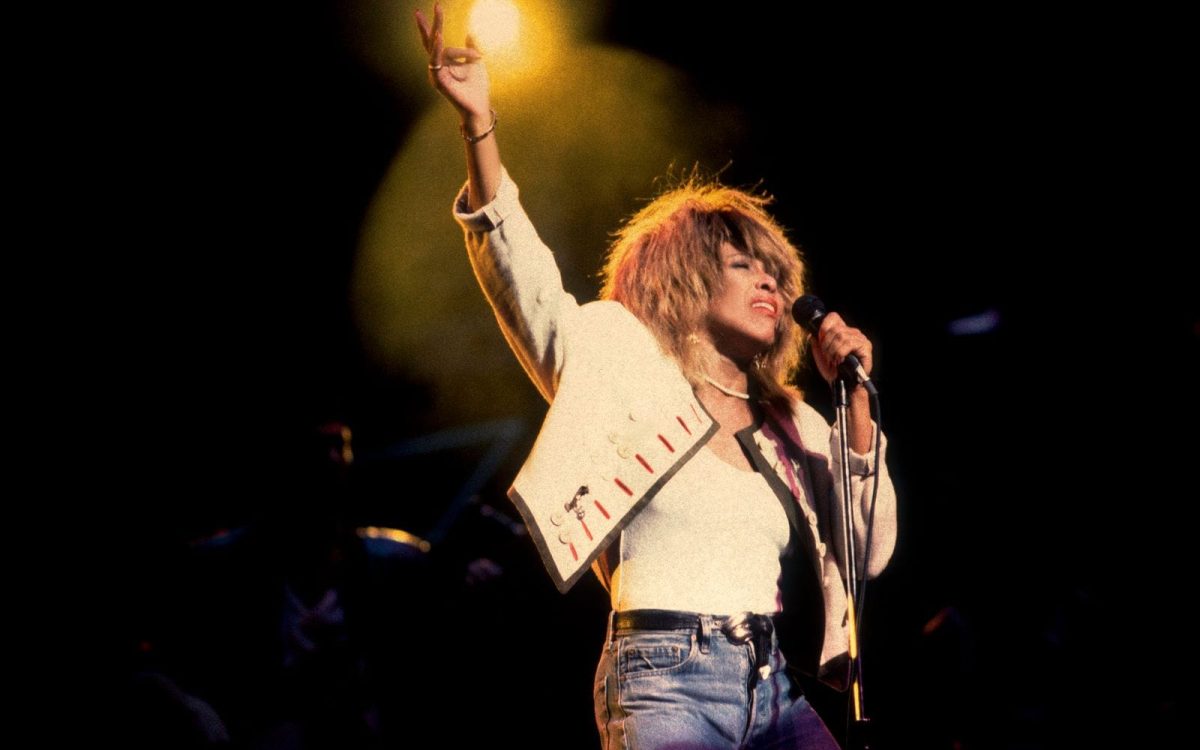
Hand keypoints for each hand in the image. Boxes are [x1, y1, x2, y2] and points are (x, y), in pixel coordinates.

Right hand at [415, 3, 490, 121]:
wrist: (480, 106)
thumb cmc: (478, 87)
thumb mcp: (477, 62)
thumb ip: (472, 48)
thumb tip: (470, 33)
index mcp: (445, 61)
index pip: (437, 40)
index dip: (435, 22)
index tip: (438, 5)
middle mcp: (438, 66)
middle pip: (431, 41)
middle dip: (430, 22)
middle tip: (434, 5)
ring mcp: (436, 74)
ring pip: (439, 49)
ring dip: (443, 34)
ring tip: (440, 13)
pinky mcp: (438, 81)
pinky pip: (436, 61)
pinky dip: (437, 48)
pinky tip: (438, 36)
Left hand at [810, 312, 872, 386]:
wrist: (842, 385)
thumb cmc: (833, 371)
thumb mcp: (820, 355)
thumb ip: (816, 343)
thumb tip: (811, 333)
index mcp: (842, 331)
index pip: (833, 317)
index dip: (824, 327)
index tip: (819, 340)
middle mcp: (852, 332)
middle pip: (835, 328)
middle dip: (826, 344)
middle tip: (827, 356)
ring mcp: (860, 338)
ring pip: (841, 336)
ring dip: (833, 350)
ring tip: (834, 360)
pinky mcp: (866, 347)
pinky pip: (849, 343)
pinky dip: (840, 352)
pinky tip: (840, 360)